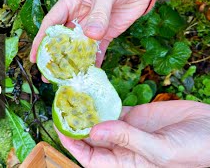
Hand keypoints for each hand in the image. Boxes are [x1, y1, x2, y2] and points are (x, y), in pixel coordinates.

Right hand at [30, 0, 153, 67]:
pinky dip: (93, 62)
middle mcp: (77, 16)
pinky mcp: (104, 35)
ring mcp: (91, 27)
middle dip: (55, 57)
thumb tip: (91, 35)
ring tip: (65, 79)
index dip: (42, 40)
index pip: (51, 23)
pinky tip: (88, 73)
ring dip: (72, 63)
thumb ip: (99, 13)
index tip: (36, 57)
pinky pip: (96, 50)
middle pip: (62, 39)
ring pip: (78, 47)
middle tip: (48, 75)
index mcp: (70, 2)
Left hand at [56, 101, 209, 166]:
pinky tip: (92, 93)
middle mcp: (122, 148)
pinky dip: (102, 101)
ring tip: (72, 97)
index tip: (60, 127)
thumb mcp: (160, 151)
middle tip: (62, 106)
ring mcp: (127, 130)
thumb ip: (127, 139)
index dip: (73, 144)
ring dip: (87, 111)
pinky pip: (113, 108)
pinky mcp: (134, 115)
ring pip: (99, 121)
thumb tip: (94, 131)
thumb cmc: (194, 152)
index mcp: (124, 164)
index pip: (90, 157)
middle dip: (76, 124)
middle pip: (91, 138)